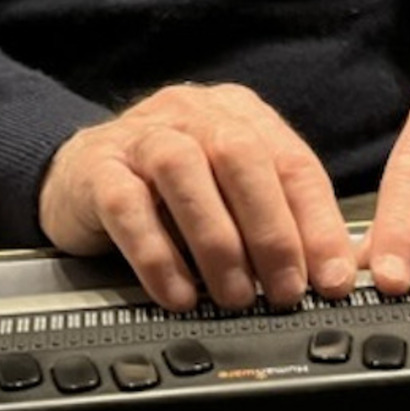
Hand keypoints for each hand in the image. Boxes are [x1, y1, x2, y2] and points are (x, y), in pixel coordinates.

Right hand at [39, 83, 357, 311]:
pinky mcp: (97, 168)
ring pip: (184, 172)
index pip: (292, 162)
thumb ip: (276, 220)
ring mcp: (140, 136)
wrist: (77, 178)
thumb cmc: (165, 193)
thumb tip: (329, 275)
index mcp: (238, 114)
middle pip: (241, 156)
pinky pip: (127, 206)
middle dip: (271, 230)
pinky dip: (157, 255)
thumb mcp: (227, 195)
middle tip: (284, 290)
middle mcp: (192, 114)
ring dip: (217, 242)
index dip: (318, 223)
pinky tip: (177, 293)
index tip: (332, 277)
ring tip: (233, 296)